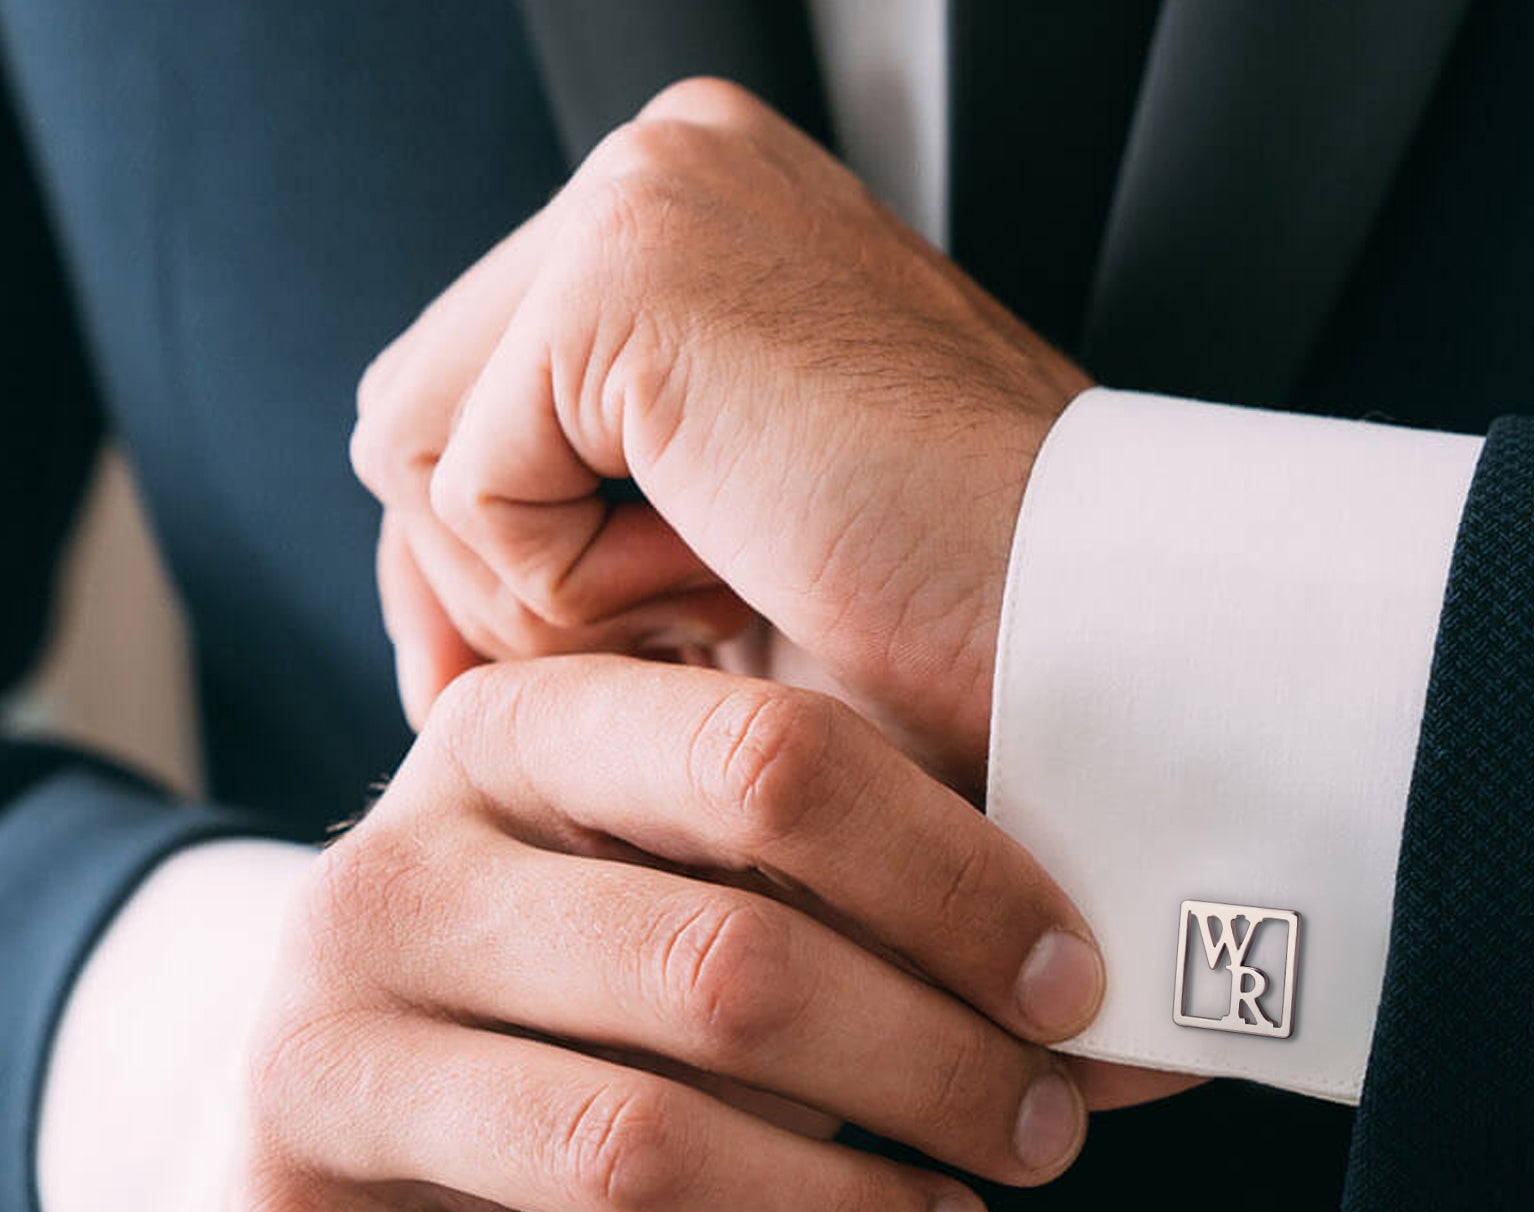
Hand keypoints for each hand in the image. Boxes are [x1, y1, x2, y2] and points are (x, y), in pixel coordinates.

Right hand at [47, 660, 1104, 1211]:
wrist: (337, 1112)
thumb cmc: (572, 978)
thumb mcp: (685, 885)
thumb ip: (876, 916)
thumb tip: (1128, 1031)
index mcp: (508, 742)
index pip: (765, 761)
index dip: (954, 880)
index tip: (1071, 988)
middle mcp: (388, 886)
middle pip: (722, 970)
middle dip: (932, 1069)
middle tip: (1044, 1136)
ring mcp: (320, 1072)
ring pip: (644, 1155)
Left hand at [351, 77, 1088, 793]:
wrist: (1096, 633)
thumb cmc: (963, 630)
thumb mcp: (744, 568)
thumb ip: (601, 532)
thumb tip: (437, 632)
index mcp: (715, 226)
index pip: (482, 390)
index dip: (483, 570)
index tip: (535, 696)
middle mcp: (673, 172)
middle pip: (421, 411)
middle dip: (483, 590)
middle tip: (633, 673)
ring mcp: (648, 198)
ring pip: (416, 450)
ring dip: (546, 601)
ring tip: (724, 611)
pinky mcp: (625, 271)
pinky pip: (462, 483)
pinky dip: (567, 593)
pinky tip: (728, 584)